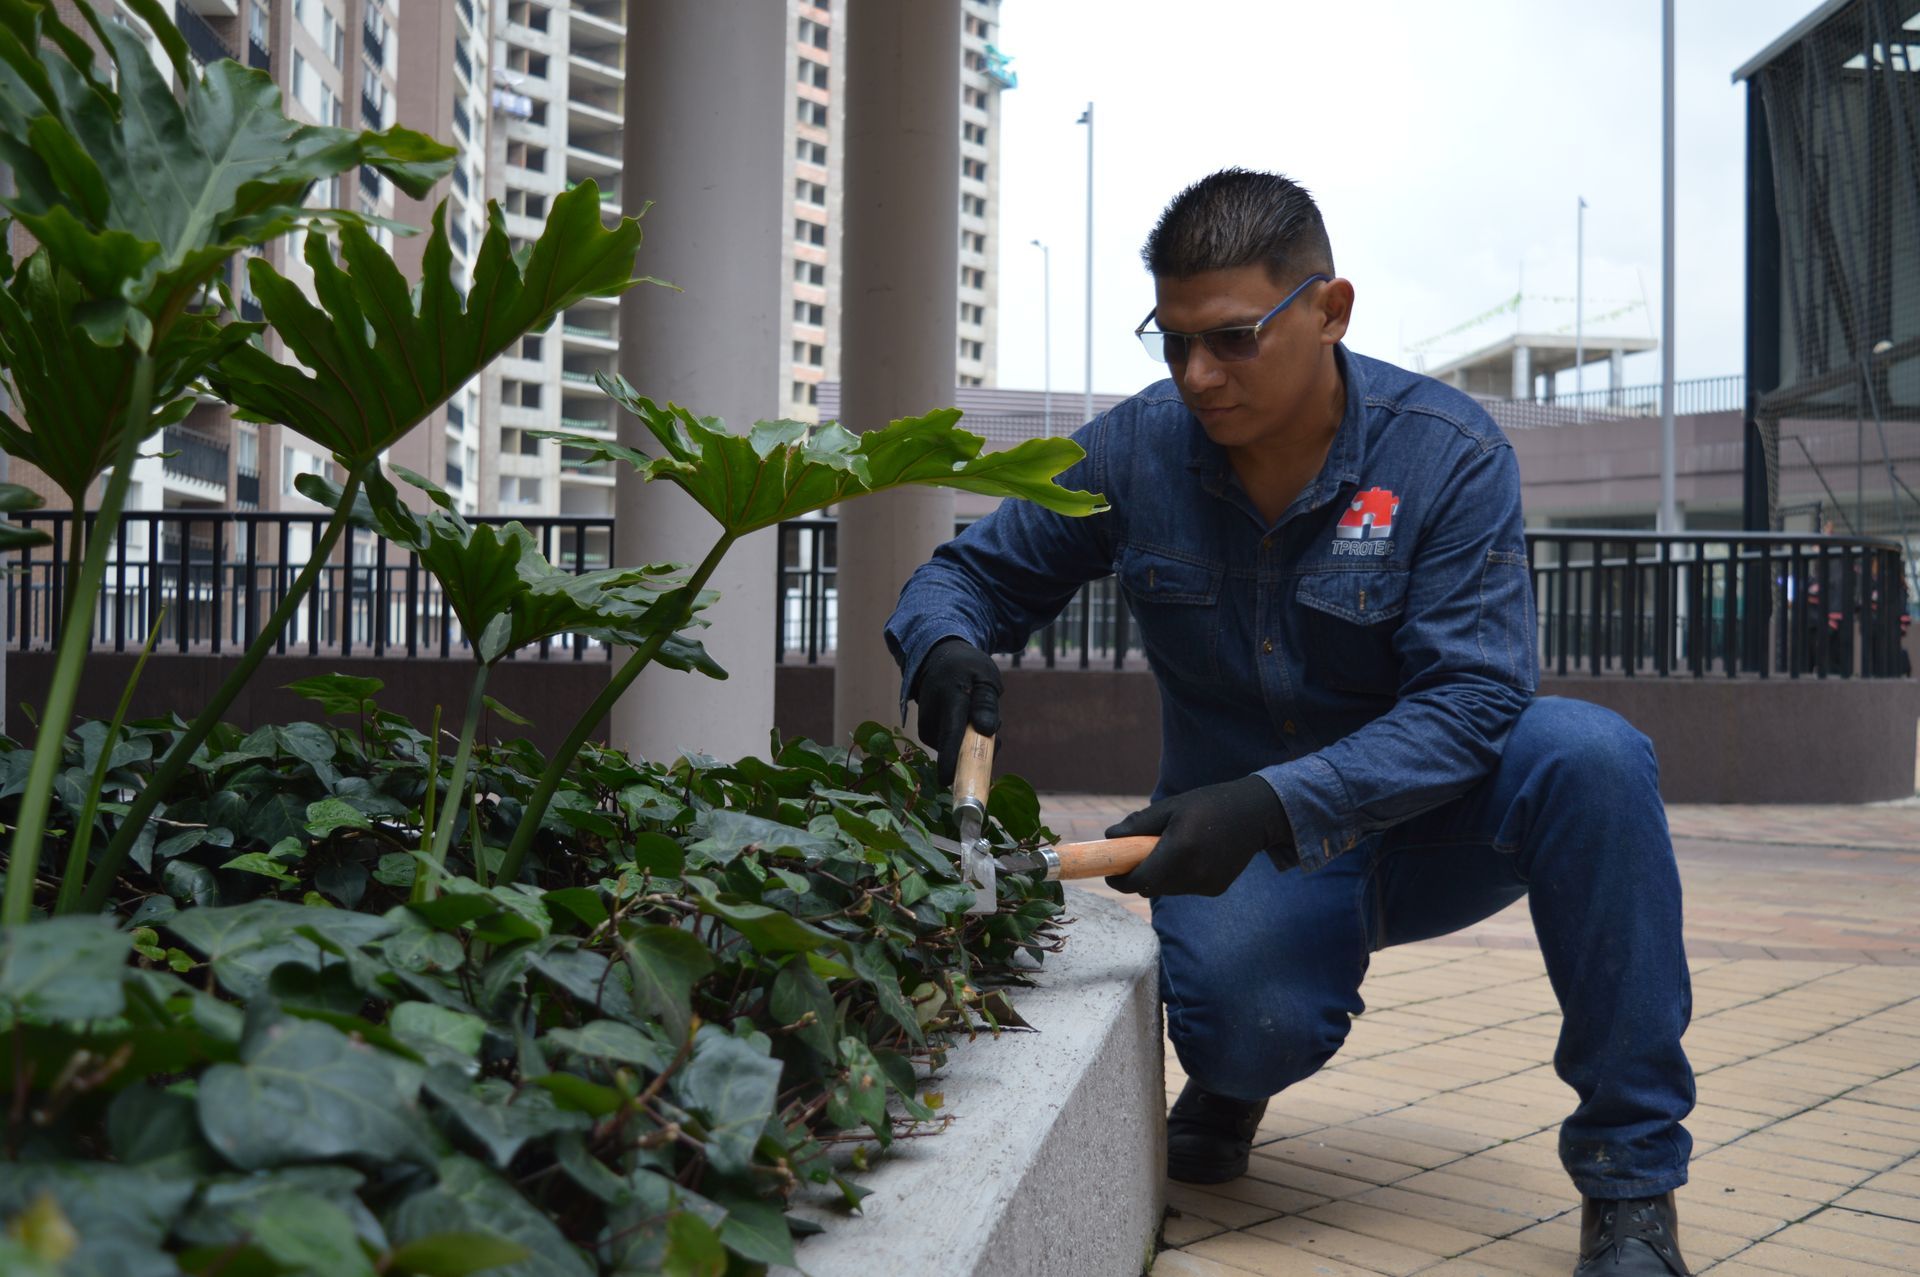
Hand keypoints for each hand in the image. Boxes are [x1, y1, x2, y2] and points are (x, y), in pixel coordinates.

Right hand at [910, 638, 1001, 785]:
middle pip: (959, 750)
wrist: (937, 660)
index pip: (950, 735)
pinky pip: (951, 748)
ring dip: (974, 741)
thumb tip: (986, 730)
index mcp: (950, 699)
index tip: (947, 782)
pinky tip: (966, 721)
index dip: (950, 761)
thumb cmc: (967, 669)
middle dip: (982, 746)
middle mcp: (933, 717)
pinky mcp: (926, 735)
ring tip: (976, 715)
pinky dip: (964, 740)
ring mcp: (926, 727)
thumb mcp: (986, 677)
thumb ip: (986, 703)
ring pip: (957, 751)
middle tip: (993, 723)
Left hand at [1103, 776, 1294, 897]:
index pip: (1139, 881)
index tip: (1111, 873)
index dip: (1120, 880)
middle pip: (1151, 888)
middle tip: (1136, 857)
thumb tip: (1110, 837)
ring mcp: (1206, 884)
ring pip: (1167, 890)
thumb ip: (1138, 825)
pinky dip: (1179, 877)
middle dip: (1139, 876)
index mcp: (1179, 851)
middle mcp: (1193, 873)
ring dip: (1160, 876)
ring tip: (1170, 849)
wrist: (1254, 815)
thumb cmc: (1208, 804)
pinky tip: (1192, 855)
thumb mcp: (1170, 807)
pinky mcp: (1216, 889)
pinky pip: (1185, 888)